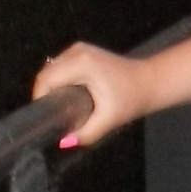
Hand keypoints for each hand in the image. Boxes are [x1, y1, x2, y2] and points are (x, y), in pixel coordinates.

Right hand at [32, 43, 153, 147]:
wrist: (149, 82)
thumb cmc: (131, 100)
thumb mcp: (109, 120)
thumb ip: (87, 133)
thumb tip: (64, 142)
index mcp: (81, 63)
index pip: (46, 80)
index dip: (41, 99)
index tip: (47, 117)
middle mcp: (76, 51)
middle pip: (45, 73)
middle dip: (46, 94)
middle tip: (55, 116)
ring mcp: (78, 48)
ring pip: (51, 69)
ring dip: (52, 88)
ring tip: (62, 107)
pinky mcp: (80, 51)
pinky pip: (60, 67)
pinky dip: (60, 81)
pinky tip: (69, 96)